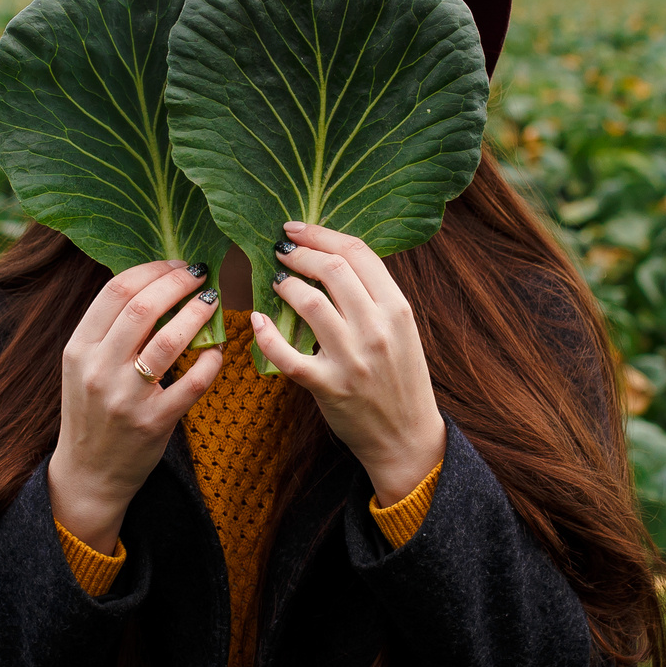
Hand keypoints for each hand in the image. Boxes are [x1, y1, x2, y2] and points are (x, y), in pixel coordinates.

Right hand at [47, 260, 221, 550]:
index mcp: (78, 348)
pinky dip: (211, 361)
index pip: (116, 291)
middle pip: (143, 307)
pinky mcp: (154, 422)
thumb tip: (151, 283)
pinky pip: (193, 382)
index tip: (176, 263)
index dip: (153, 269)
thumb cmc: (91, 411)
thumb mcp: (82, 366)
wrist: (88, 474)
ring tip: (212, 301)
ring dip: (197, 313)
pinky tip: (217, 351)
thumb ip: (108, 330)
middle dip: (178, 282)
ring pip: (169, 340)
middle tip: (200, 274)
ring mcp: (126, 398)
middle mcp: (98, 369)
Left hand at [252, 221, 447, 506]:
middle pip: (332, 270)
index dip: (322, 234)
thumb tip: (332, 259)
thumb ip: (374, 297)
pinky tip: (258, 321)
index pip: (359, 253)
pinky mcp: (328, 386)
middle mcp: (377, 328)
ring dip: (286, 286)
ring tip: (277, 282)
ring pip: (309, 303)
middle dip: (299, 254)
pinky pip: (287, 354)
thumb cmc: (400, 379)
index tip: (296, 229)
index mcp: (397, 308)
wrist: (407, 436)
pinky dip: (267, 335)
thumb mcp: (402, 330)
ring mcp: (352, 358)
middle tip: (280, 251)